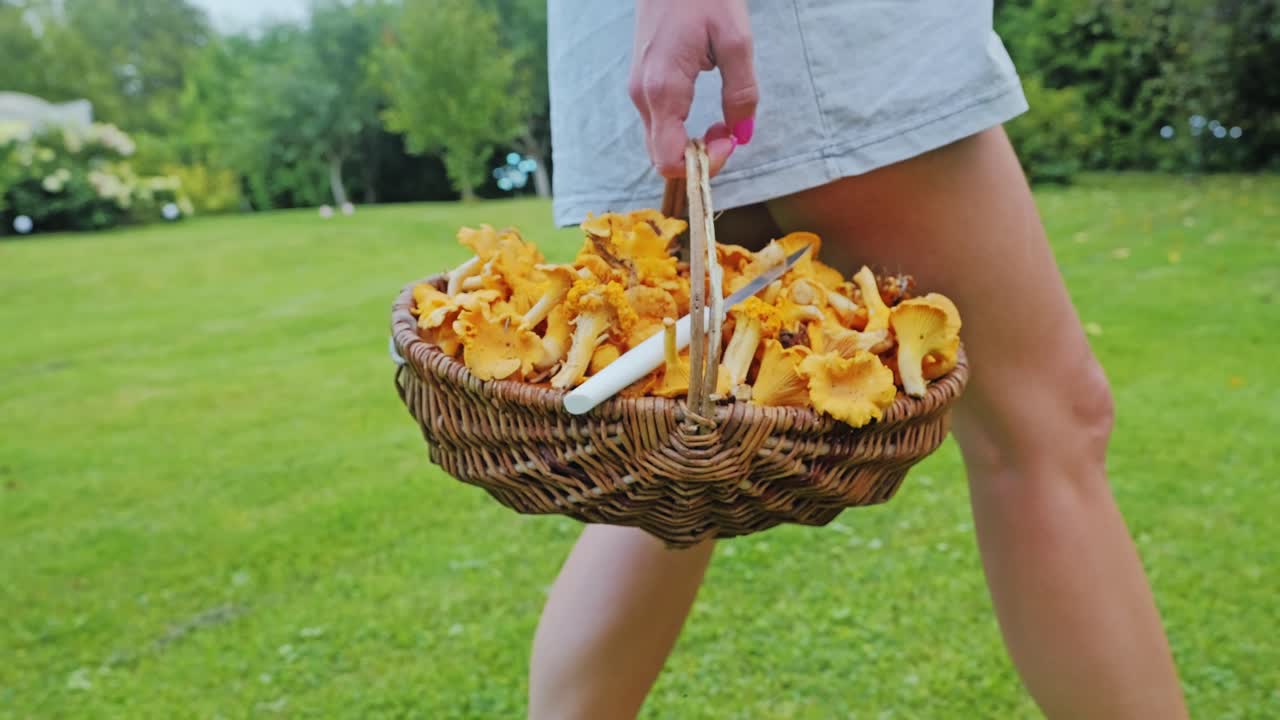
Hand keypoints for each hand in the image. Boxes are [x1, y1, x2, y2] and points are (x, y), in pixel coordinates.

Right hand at [628, 0, 758, 177]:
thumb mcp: (735, 41)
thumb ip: (741, 93)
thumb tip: (742, 134)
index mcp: (663, 89)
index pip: (669, 161)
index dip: (703, 165)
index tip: (729, 140)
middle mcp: (643, 96)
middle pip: (662, 158)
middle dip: (699, 159)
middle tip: (728, 132)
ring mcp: (638, 90)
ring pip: (659, 143)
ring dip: (690, 145)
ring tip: (719, 121)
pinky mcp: (642, 83)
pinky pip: (659, 124)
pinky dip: (681, 131)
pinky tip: (703, 110)